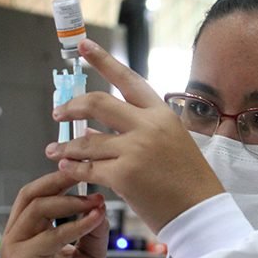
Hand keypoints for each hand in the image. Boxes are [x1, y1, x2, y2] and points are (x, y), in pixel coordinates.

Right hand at [0, 171, 107, 257]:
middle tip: (87, 173)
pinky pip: (47, 238)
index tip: (87, 169)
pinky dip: (73, 226)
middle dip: (60, 180)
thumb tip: (100, 205)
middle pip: (30, 194)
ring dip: (69, 202)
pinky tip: (93, 221)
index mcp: (30, 232)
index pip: (38, 193)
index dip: (61, 178)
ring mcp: (16, 251)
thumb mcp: (90, 254)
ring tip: (94, 202)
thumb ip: (93, 229)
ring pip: (35, 210)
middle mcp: (18, 237)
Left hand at [45, 39, 224, 232]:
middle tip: (59, 114)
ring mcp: (135, 149)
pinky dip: (73, 170)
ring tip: (55, 153)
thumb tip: (101, 126)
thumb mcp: (173, 143)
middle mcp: (149, 126)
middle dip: (72, 106)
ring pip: (86, 140)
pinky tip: (67, 170)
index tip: (84, 46)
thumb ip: (142, 130)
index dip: (103, 61)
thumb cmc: (191, 181)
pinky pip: (87, 168)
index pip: (128, 80)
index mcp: (163, 114)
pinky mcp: (123, 174)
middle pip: (98, 103)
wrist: (201, 211)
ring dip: (66, 147)